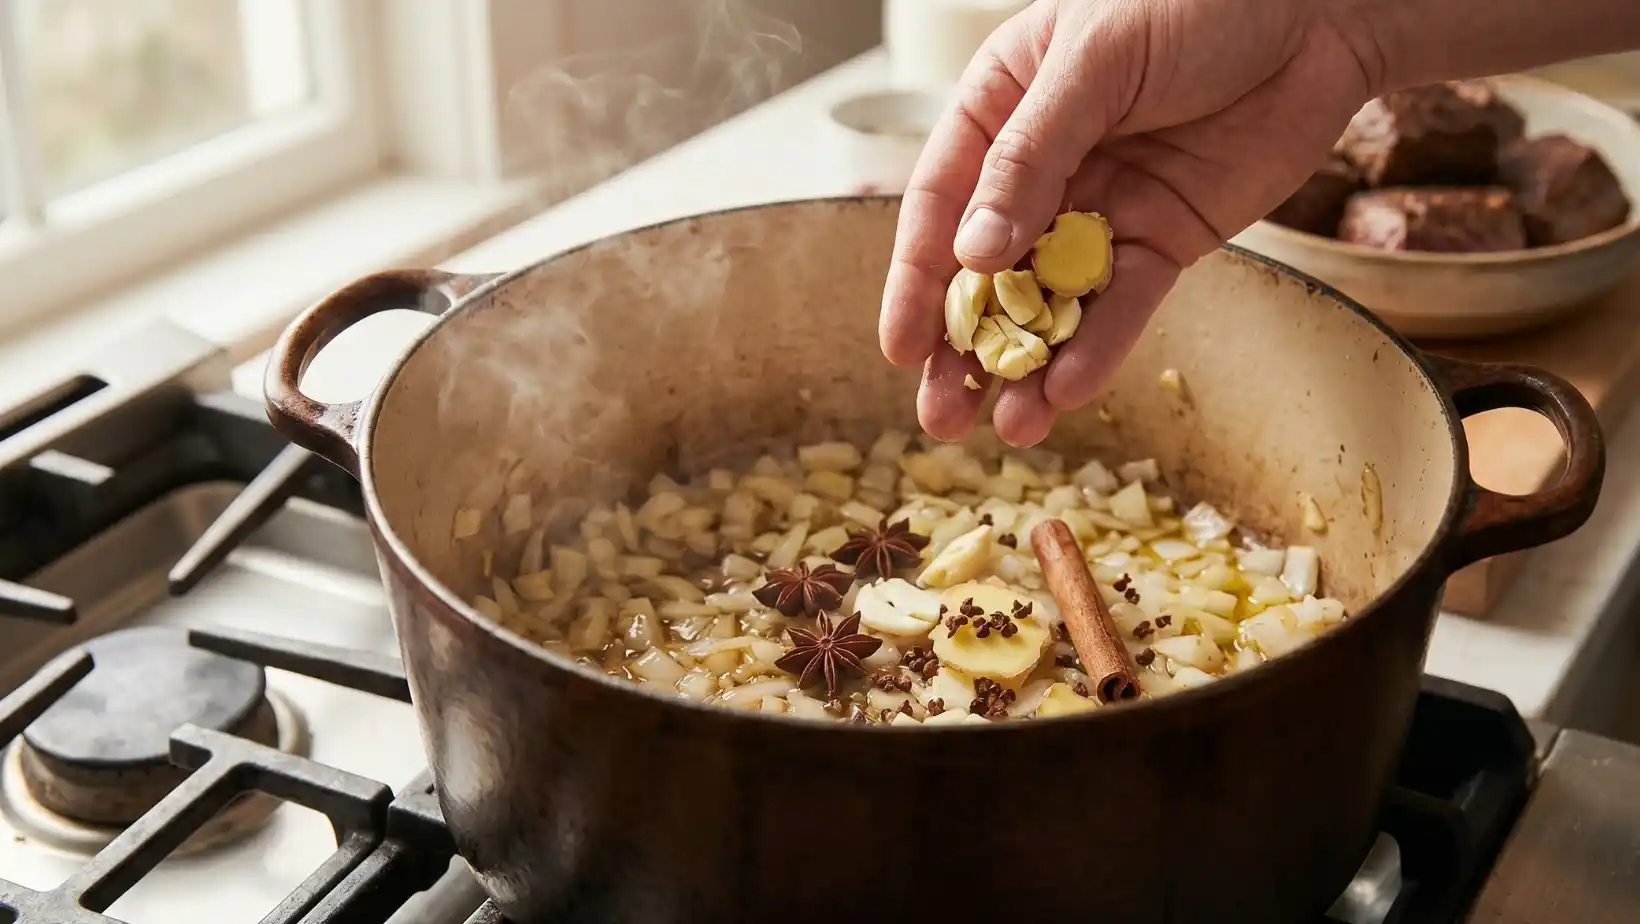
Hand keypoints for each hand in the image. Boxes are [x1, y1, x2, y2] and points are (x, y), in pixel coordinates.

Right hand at [878, 0, 1381, 445]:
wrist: (1320, 11)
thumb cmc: (1196, 1)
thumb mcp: (1095, 62)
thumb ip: (1032, 156)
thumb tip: (974, 252)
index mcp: (1000, 107)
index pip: (940, 202)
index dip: (916, 279)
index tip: (900, 345)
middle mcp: (1041, 166)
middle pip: (985, 269)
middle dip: (962, 347)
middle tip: (939, 416)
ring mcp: (1101, 208)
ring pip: (1050, 302)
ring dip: (1026, 368)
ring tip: (1005, 429)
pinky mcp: (1162, 239)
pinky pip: (1122, 304)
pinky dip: (1097, 349)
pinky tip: (1067, 393)